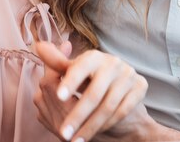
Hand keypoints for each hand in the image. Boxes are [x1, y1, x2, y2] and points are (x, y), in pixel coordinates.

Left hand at [34, 42, 150, 141]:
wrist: (124, 94)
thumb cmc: (92, 81)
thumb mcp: (74, 73)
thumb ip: (57, 64)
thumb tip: (39, 47)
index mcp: (94, 57)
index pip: (81, 67)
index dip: (70, 81)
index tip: (59, 96)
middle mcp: (113, 62)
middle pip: (94, 93)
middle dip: (77, 116)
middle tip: (63, 134)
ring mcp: (128, 74)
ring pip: (108, 106)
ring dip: (90, 126)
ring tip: (75, 140)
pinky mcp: (141, 86)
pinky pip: (122, 110)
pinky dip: (107, 124)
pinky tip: (93, 134)